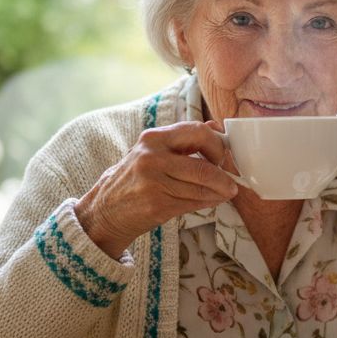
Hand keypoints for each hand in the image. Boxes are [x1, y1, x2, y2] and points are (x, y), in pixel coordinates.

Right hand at [74, 120, 237, 257]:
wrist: (106, 209)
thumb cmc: (135, 178)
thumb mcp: (153, 151)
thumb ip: (183, 140)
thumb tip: (217, 128)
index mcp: (153, 138)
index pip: (198, 132)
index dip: (218, 145)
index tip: (223, 156)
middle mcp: (152, 157)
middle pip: (205, 166)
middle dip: (224, 175)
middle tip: (230, 180)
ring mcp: (154, 182)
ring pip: (203, 187)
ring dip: (220, 192)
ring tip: (225, 193)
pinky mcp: (157, 205)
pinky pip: (195, 202)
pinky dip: (209, 202)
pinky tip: (212, 200)